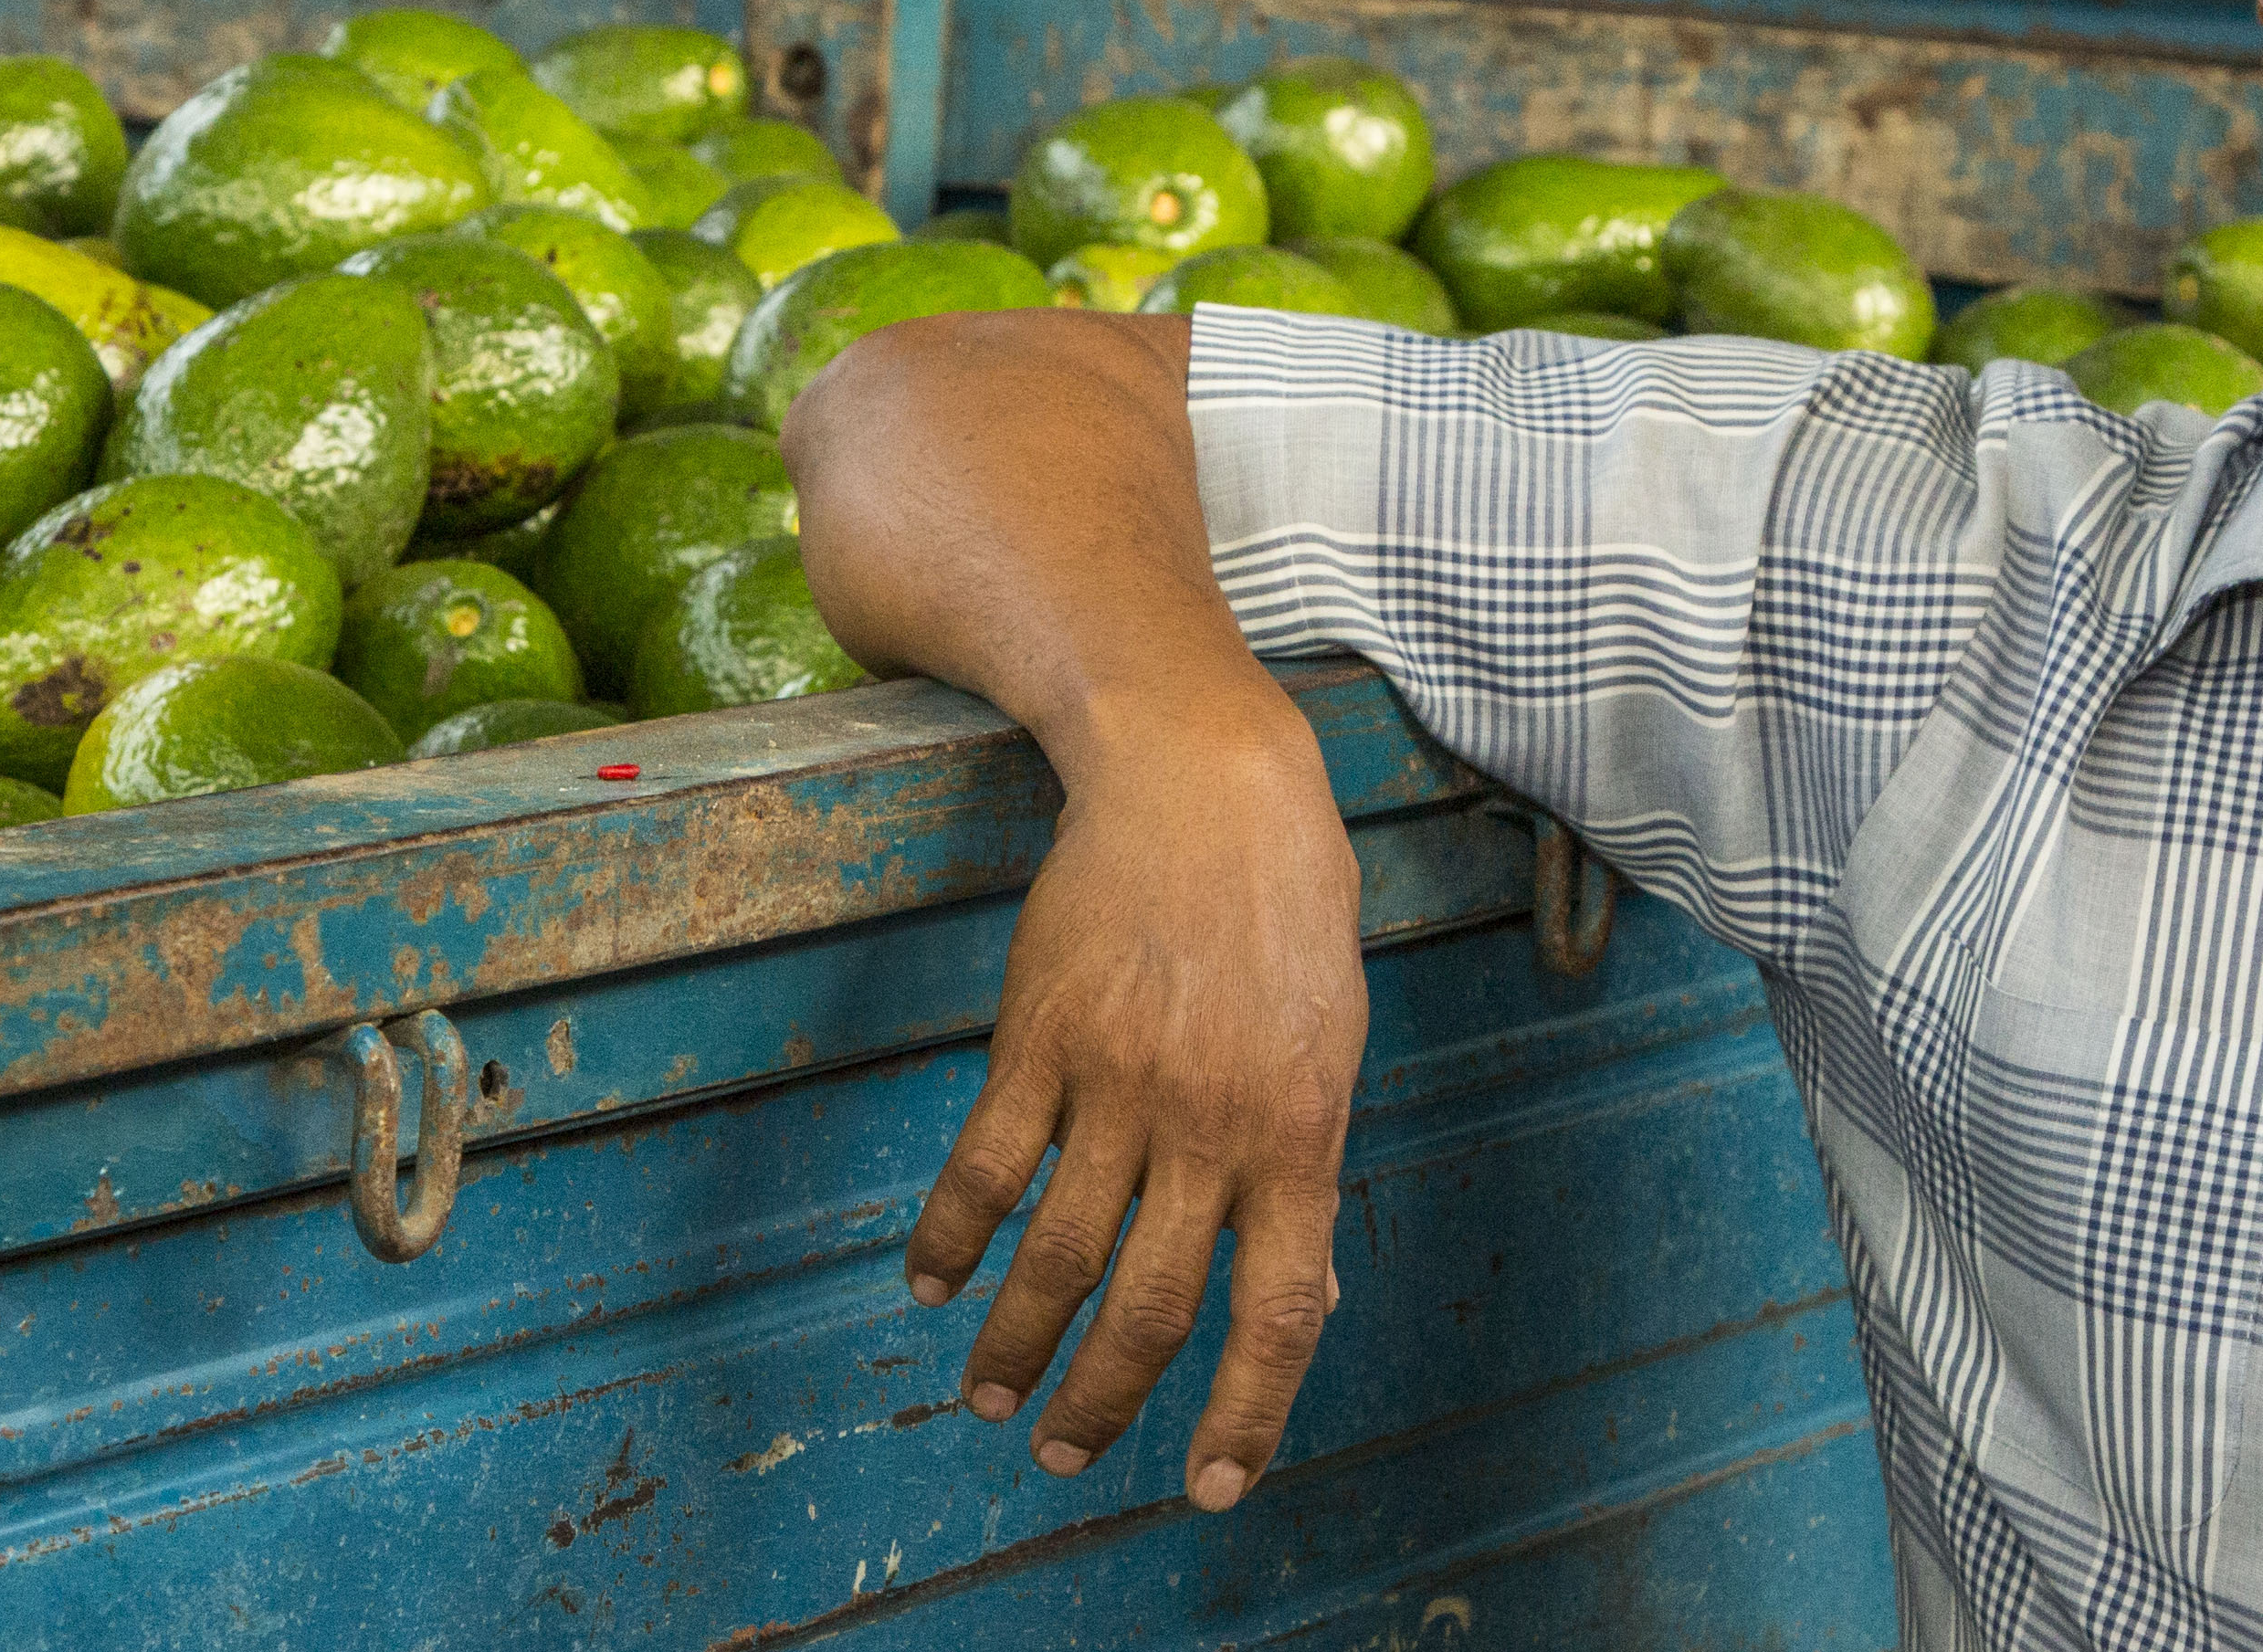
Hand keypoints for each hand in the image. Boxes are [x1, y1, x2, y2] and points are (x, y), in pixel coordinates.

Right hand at [906, 718, 1364, 1511]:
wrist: (1203, 778)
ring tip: (990, 1401)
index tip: (1211, 1483)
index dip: (1248, 1411)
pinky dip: (953, 1237)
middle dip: (1106, 1397)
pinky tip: (933, 1284)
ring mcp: (1119, 1083)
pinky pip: (987, 1164)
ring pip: (1059, 1252)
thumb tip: (1307, 1287)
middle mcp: (1209, 1124)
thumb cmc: (1284, 906)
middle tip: (1064, 1451)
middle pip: (1153, 1304)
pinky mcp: (1041, 1037)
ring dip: (1019, 1342)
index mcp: (1299, 1131)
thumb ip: (1308, 1163)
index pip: (1281, 1310)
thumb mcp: (1329, 1038)